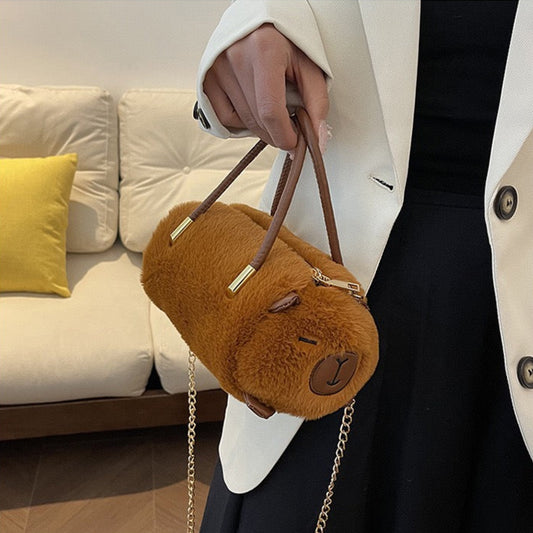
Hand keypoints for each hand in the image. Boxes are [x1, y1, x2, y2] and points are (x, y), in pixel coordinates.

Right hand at [203, 24, 328, 151]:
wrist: (260, 20)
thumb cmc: (286, 41)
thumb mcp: (310, 65)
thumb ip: (317, 103)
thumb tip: (319, 139)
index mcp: (264, 50)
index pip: (271, 111)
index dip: (284, 135)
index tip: (295, 143)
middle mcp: (237, 57)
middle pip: (257, 119)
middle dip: (276, 134)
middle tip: (291, 131)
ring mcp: (218, 68)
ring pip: (242, 121)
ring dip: (262, 129)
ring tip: (276, 117)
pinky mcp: (209, 77)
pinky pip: (225, 116)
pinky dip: (242, 123)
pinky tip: (255, 112)